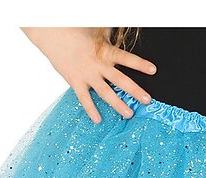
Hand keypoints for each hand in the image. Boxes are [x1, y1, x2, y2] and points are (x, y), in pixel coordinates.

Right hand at [21, 27, 156, 123]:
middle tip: (147, 100)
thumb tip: (125, 28)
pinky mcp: (75, 81)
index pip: (126, 58)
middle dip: (135, 90)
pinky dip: (91, 110)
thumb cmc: (77, 31)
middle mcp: (98, 64)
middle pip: (120, 79)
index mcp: (105, 51)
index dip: (140, 64)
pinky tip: (98, 120)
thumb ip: (111, 37)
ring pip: (105, 92)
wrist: (52, 33)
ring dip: (118, 104)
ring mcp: (87, 74)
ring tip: (129, 114)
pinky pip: (84, 99)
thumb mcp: (97, 31)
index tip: (153, 70)